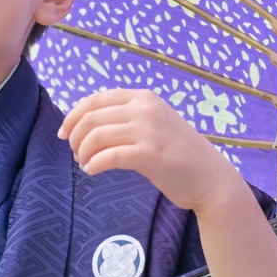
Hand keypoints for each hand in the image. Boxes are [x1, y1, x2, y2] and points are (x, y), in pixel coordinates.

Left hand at [57, 88, 245, 216]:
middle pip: (91, 117)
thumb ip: (124, 117)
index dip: (73, 116)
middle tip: (76, 153)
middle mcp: (145, 108)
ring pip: (96, 136)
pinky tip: (93, 171)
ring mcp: (149, 130)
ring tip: (85, 163)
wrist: (211, 178)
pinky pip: (109, 156)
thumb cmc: (177, 153)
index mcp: (143, 97)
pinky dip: (94, 164)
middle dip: (75, 136)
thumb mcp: (152, 124)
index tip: (64, 133)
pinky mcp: (151, 154)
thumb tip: (83, 119)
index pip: (95, 99)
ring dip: (83, 152)